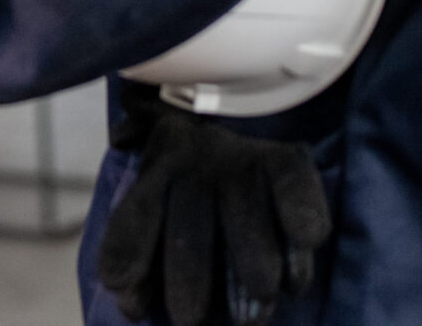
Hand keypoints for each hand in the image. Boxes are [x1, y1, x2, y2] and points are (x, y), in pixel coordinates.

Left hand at [98, 85, 332, 323]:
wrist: (239, 115)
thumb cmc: (194, 196)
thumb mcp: (160, 213)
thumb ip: (143, 255)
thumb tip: (132, 304)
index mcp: (157, 170)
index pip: (138, 212)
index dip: (130, 252)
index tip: (123, 293)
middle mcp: (197, 159)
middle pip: (189, 223)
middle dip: (188, 279)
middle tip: (189, 322)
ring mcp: (244, 158)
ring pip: (245, 219)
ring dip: (250, 273)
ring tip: (250, 318)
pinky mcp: (288, 161)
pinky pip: (293, 193)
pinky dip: (298, 232)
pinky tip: (295, 279)